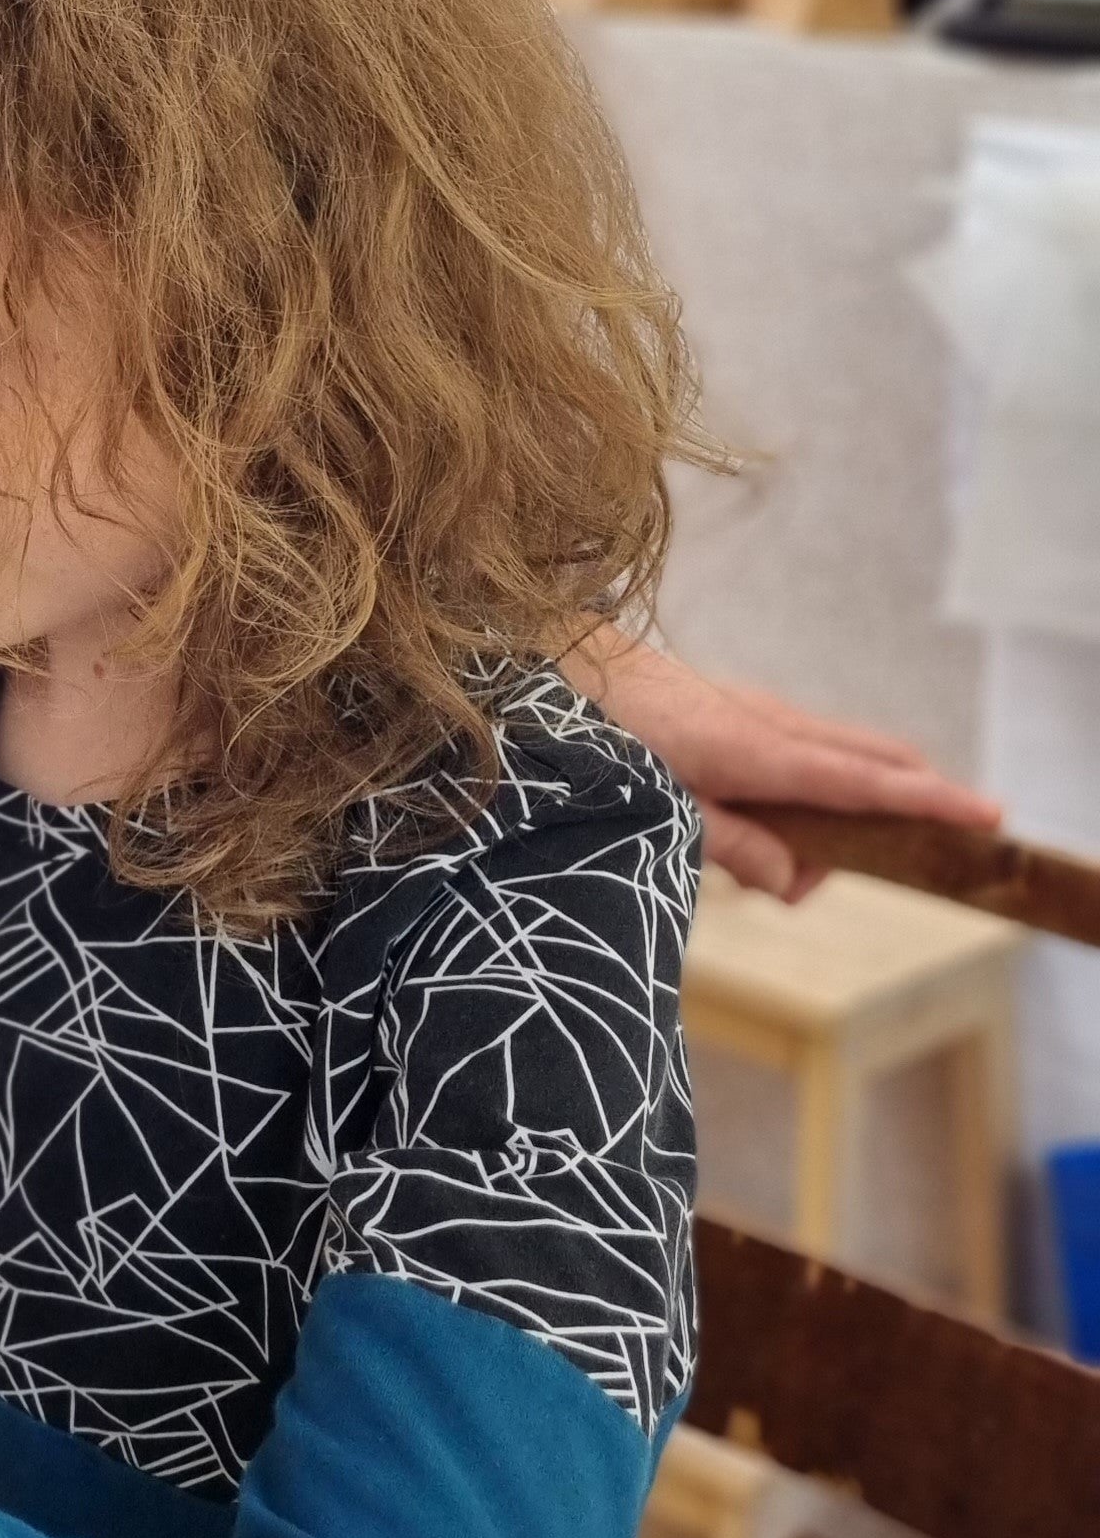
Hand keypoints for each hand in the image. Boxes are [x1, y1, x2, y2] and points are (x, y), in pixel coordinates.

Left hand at [566, 631, 1000, 899]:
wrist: (551, 659)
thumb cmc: (596, 737)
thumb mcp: (658, 806)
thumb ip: (731, 844)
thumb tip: (796, 879)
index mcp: (754, 751)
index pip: (859, 783)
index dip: (925, 803)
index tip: (987, 815)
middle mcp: (764, 722)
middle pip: (865, 759)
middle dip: (908, 797)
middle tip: (940, 835)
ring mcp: (750, 708)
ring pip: (831, 753)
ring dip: (845, 798)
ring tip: (794, 851)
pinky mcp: (730, 706)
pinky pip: (795, 746)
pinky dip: (808, 781)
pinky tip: (764, 816)